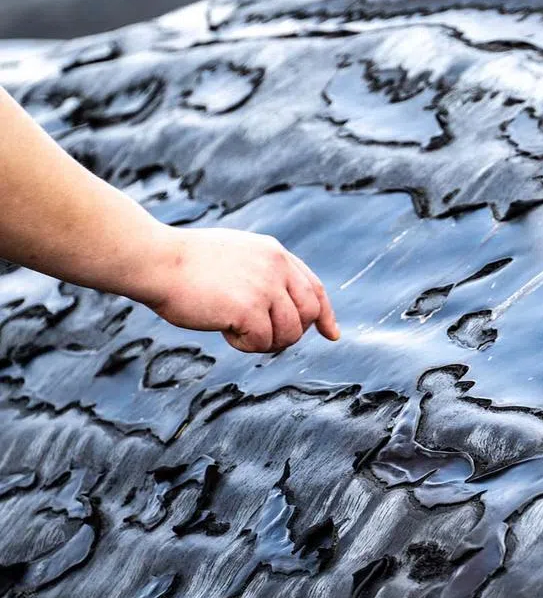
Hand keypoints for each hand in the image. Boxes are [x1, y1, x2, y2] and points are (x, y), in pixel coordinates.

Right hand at [135, 226, 339, 352]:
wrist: (157, 261)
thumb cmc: (185, 264)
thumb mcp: (236, 256)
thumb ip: (262, 274)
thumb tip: (282, 307)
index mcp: (275, 253)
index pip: (314, 288)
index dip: (325, 314)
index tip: (331, 334)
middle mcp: (277, 267)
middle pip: (308, 314)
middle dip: (290, 333)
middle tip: (260, 336)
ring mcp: (265, 287)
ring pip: (289, 333)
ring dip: (264, 342)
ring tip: (235, 329)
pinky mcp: (250, 309)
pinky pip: (262, 343)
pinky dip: (244, 345)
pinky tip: (223, 330)